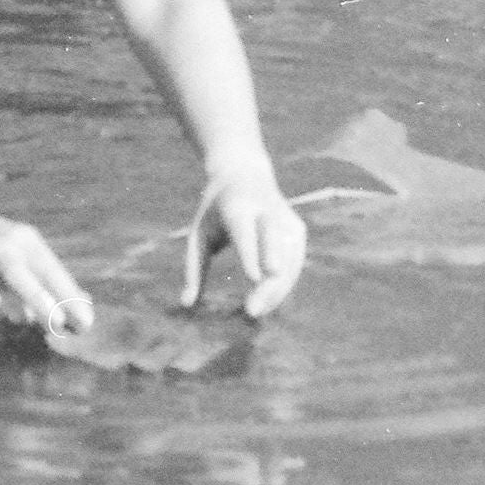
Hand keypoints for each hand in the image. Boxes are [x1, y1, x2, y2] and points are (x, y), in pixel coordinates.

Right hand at [0, 209, 93, 335]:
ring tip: (37, 324)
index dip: (68, 297)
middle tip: (60, 326)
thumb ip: (54, 274)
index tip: (85, 320)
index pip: (48, 269)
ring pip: (5, 307)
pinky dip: (7, 326)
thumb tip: (83, 303)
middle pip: (19, 281)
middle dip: (42, 307)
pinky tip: (13, 324)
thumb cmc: (7, 243)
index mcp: (23, 241)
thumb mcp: (31, 246)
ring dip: (25, 320)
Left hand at [181, 163, 306, 320]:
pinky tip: (272, 300)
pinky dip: (286, 282)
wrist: (245, 173)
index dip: (251, 254)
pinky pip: (295, 260)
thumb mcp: (199, 233)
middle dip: (267, 280)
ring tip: (258, 311)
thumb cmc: (215, 211)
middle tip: (252, 312)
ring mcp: (286, 218)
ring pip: (289, 257)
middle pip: (273, 247)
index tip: (254, 279)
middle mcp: (266, 211)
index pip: (246, 232)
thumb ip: (194, 268)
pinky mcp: (297, 228)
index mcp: (238, 207)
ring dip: (277, 288)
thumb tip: (187, 304)